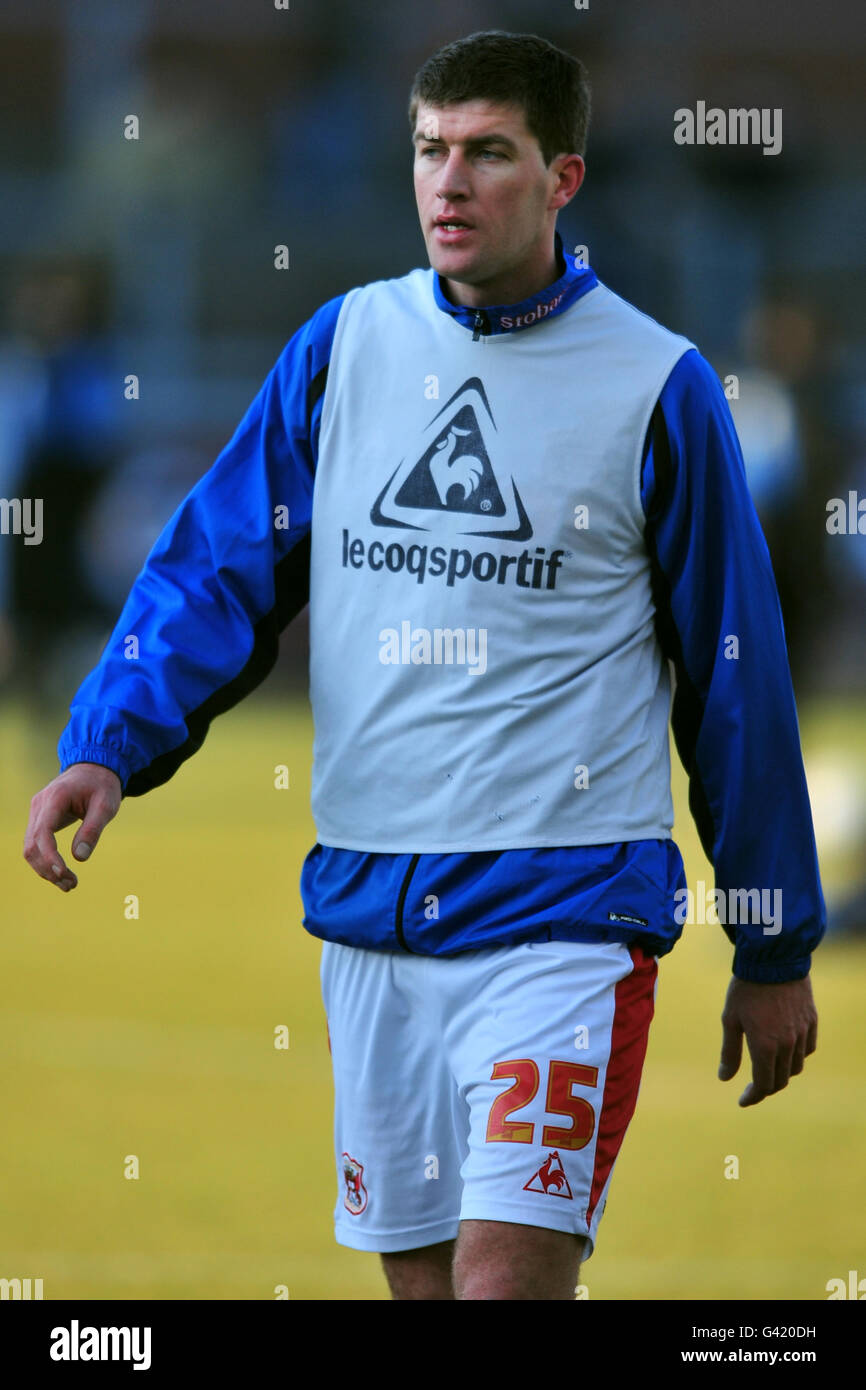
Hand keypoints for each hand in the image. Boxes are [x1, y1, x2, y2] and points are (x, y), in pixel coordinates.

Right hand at [24, 763, 122, 891]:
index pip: (43, 832)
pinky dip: (46, 861)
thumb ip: (93, 830)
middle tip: (72, 885)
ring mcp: (37, 812)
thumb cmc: (102, 786)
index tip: (63, 874)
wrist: (94, 769)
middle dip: (48, 869)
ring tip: (69, 884)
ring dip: (46, 869)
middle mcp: (39, 805)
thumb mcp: (106, 806)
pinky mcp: (39, 818)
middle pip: (32, 845)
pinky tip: (62, 873)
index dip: (50, 856)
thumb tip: (80, 858)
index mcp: (56, 798)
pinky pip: (36, 844)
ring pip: (30, 847)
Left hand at [718, 975, 817, 1106]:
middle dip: (765, 1087)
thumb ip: (729, 1051)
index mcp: (764, 1046)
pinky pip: (807, 1049)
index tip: (743, 1101)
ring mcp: (802, 1033)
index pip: (763, 1085)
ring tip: (767, 1067)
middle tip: (752, 1087)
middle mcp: (787, 1044)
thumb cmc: (746, 988)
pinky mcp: (811, 1021)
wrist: (774, 958)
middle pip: (780, 1080)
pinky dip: (796, 1056)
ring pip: (796, 1067)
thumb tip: (724, 1078)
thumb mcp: (731, 1018)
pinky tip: (785, 1050)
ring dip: (781, 1073)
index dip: (753, 1097)